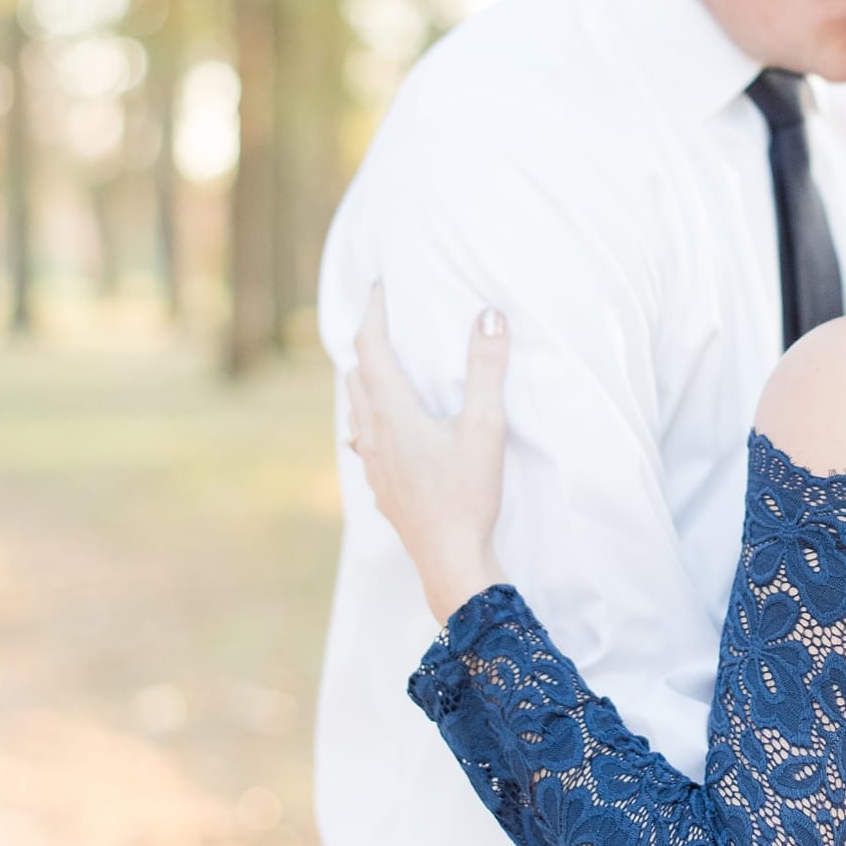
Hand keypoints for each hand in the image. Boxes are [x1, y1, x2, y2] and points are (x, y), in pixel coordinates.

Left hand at [348, 285, 509, 621]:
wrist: (449, 560)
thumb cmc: (468, 494)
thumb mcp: (486, 426)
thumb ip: (486, 368)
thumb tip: (488, 314)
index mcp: (394, 412)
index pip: (371, 347)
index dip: (373, 312)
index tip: (379, 285)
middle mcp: (374, 435)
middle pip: (357, 377)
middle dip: (368, 345)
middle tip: (383, 324)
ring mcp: (374, 466)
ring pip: (357, 412)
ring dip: (365, 384)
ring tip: (381, 373)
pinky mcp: (383, 491)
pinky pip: (366, 444)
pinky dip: (371, 423)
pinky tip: (386, 436)